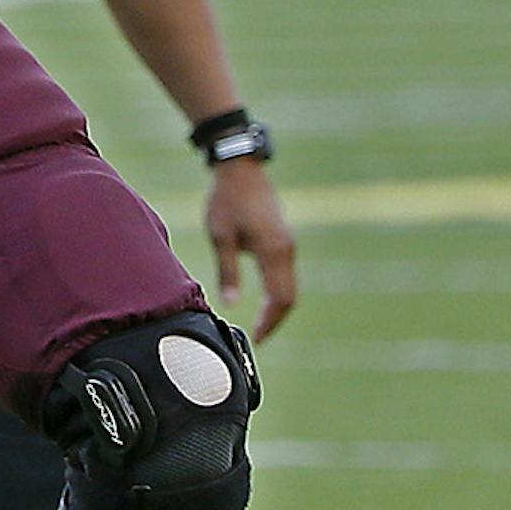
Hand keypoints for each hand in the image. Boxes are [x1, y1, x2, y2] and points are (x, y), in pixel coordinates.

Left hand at [204, 156, 297, 343]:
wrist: (241, 170)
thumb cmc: (226, 201)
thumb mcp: (220, 236)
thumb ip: (227, 271)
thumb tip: (230, 304)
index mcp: (272, 251)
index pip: (280, 299)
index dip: (270, 322)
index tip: (257, 339)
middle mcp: (287, 250)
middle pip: (289, 297)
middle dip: (275, 320)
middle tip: (258, 338)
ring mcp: (288, 245)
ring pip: (290, 286)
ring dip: (277, 308)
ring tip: (260, 325)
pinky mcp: (283, 240)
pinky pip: (286, 275)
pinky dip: (278, 293)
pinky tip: (264, 301)